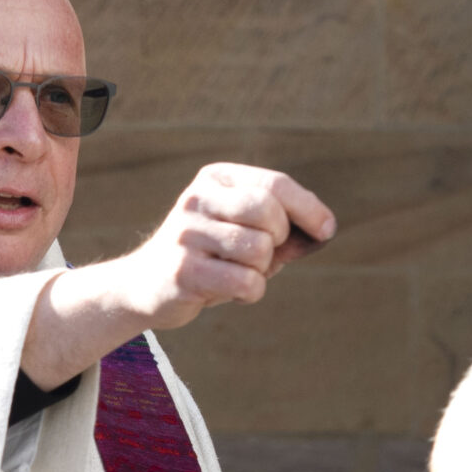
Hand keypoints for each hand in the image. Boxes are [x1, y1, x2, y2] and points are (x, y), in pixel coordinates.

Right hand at [24, 166, 334, 386]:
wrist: (145, 287)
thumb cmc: (209, 257)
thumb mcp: (241, 229)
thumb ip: (281, 225)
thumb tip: (324, 228)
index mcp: (215, 179)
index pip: (275, 184)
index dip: (309, 208)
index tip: (326, 230)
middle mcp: (197, 199)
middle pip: (268, 211)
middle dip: (279, 239)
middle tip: (266, 254)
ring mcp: (186, 233)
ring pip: (259, 249)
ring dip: (262, 270)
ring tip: (241, 273)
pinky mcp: (183, 270)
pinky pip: (245, 281)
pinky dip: (251, 292)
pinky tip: (231, 292)